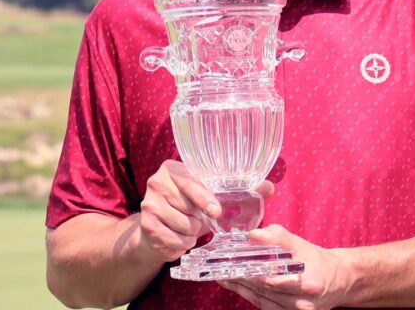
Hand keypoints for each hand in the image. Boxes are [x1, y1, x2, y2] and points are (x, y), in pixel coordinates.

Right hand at [138, 160, 277, 262]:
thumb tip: (269, 187)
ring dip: (192, 235)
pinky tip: (178, 238)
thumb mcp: (209, 195)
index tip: (216, 211)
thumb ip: (237, 191)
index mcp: (173, 169)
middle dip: (200, 221)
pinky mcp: (146, 226)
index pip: (191, 182)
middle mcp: (157, 183)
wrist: (156, 228)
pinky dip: (182, 245)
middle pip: (189, 209)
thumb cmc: (189, 208)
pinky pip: (174, 242)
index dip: (205, 198)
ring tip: (188, 229)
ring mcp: (149, 205)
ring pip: (184, 228)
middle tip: (198, 220)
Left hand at [220, 225, 352, 309]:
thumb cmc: (318, 261)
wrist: (338, 282)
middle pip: (264, 289)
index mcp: (308, 282)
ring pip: (261, 299)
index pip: (272, 279)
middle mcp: (302, 302)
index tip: (231, 260)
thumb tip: (253, 234)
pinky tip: (235, 285)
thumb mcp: (302, 245)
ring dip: (240, 287)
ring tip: (222, 275)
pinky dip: (249, 295)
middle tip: (220, 267)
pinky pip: (264, 306)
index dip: (249, 270)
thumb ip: (278, 238)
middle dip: (240, 278)